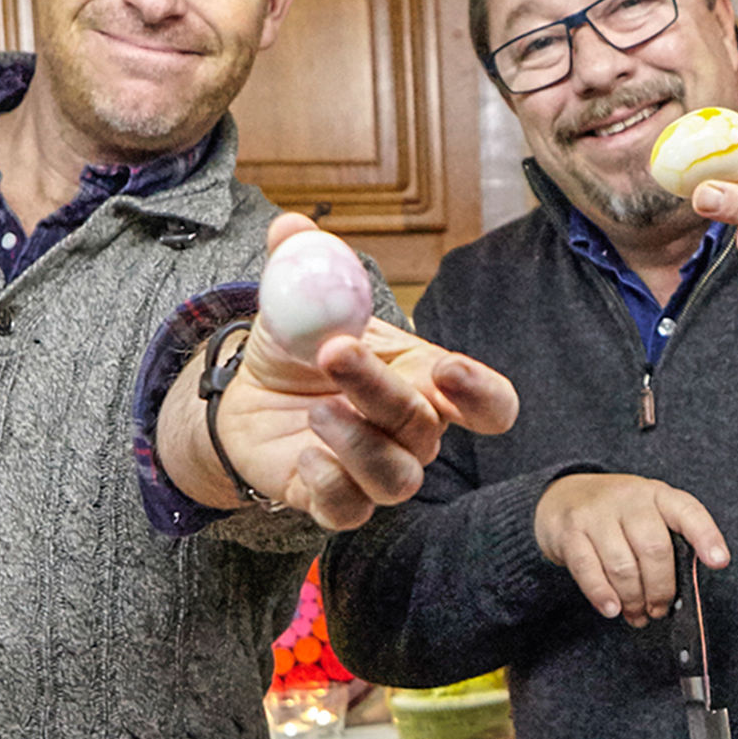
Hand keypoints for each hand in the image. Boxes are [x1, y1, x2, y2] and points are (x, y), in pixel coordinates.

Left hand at [161, 214, 518, 530]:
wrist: (249, 397)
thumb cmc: (298, 346)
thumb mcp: (298, 297)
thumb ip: (303, 261)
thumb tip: (291, 227)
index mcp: (425, 379)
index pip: (488, 403)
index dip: (480, 393)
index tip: (448, 370)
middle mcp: (413, 431)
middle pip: (424, 426)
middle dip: (380, 388)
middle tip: (334, 350)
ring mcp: (377, 470)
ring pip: (398, 478)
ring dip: (358, 442)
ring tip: (315, 407)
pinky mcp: (336, 501)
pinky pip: (351, 511)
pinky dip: (330, 484)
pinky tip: (303, 454)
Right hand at [534, 474, 727, 626]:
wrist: (561, 496)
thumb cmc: (615, 515)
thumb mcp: (647, 513)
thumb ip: (667, 541)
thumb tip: (682, 593)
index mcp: (656, 494)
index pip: (687, 512)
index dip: (706, 536)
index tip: (719, 562)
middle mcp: (628, 498)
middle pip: (654, 548)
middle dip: (661, 589)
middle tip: (659, 610)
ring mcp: (596, 513)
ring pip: (622, 565)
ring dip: (633, 598)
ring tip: (636, 613)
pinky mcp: (569, 531)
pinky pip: (588, 569)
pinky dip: (602, 594)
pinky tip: (612, 609)